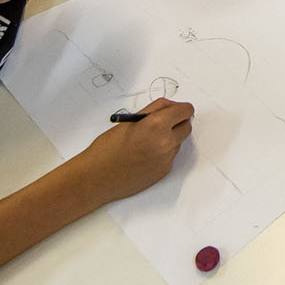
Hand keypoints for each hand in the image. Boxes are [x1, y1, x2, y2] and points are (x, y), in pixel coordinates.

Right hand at [77, 98, 194, 204]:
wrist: (97, 177)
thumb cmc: (107, 148)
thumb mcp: (130, 120)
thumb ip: (154, 110)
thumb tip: (171, 107)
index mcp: (157, 124)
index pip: (186, 110)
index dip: (180, 108)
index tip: (176, 109)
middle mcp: (166, 142)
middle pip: (187, 126)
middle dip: (178, 122)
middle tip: (163, 123)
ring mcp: (167, 158)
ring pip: (178, 142)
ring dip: (169, 138)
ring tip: (146, 141)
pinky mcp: (164, 171)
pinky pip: (170, 156)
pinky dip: (162, 153)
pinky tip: (144, 155)